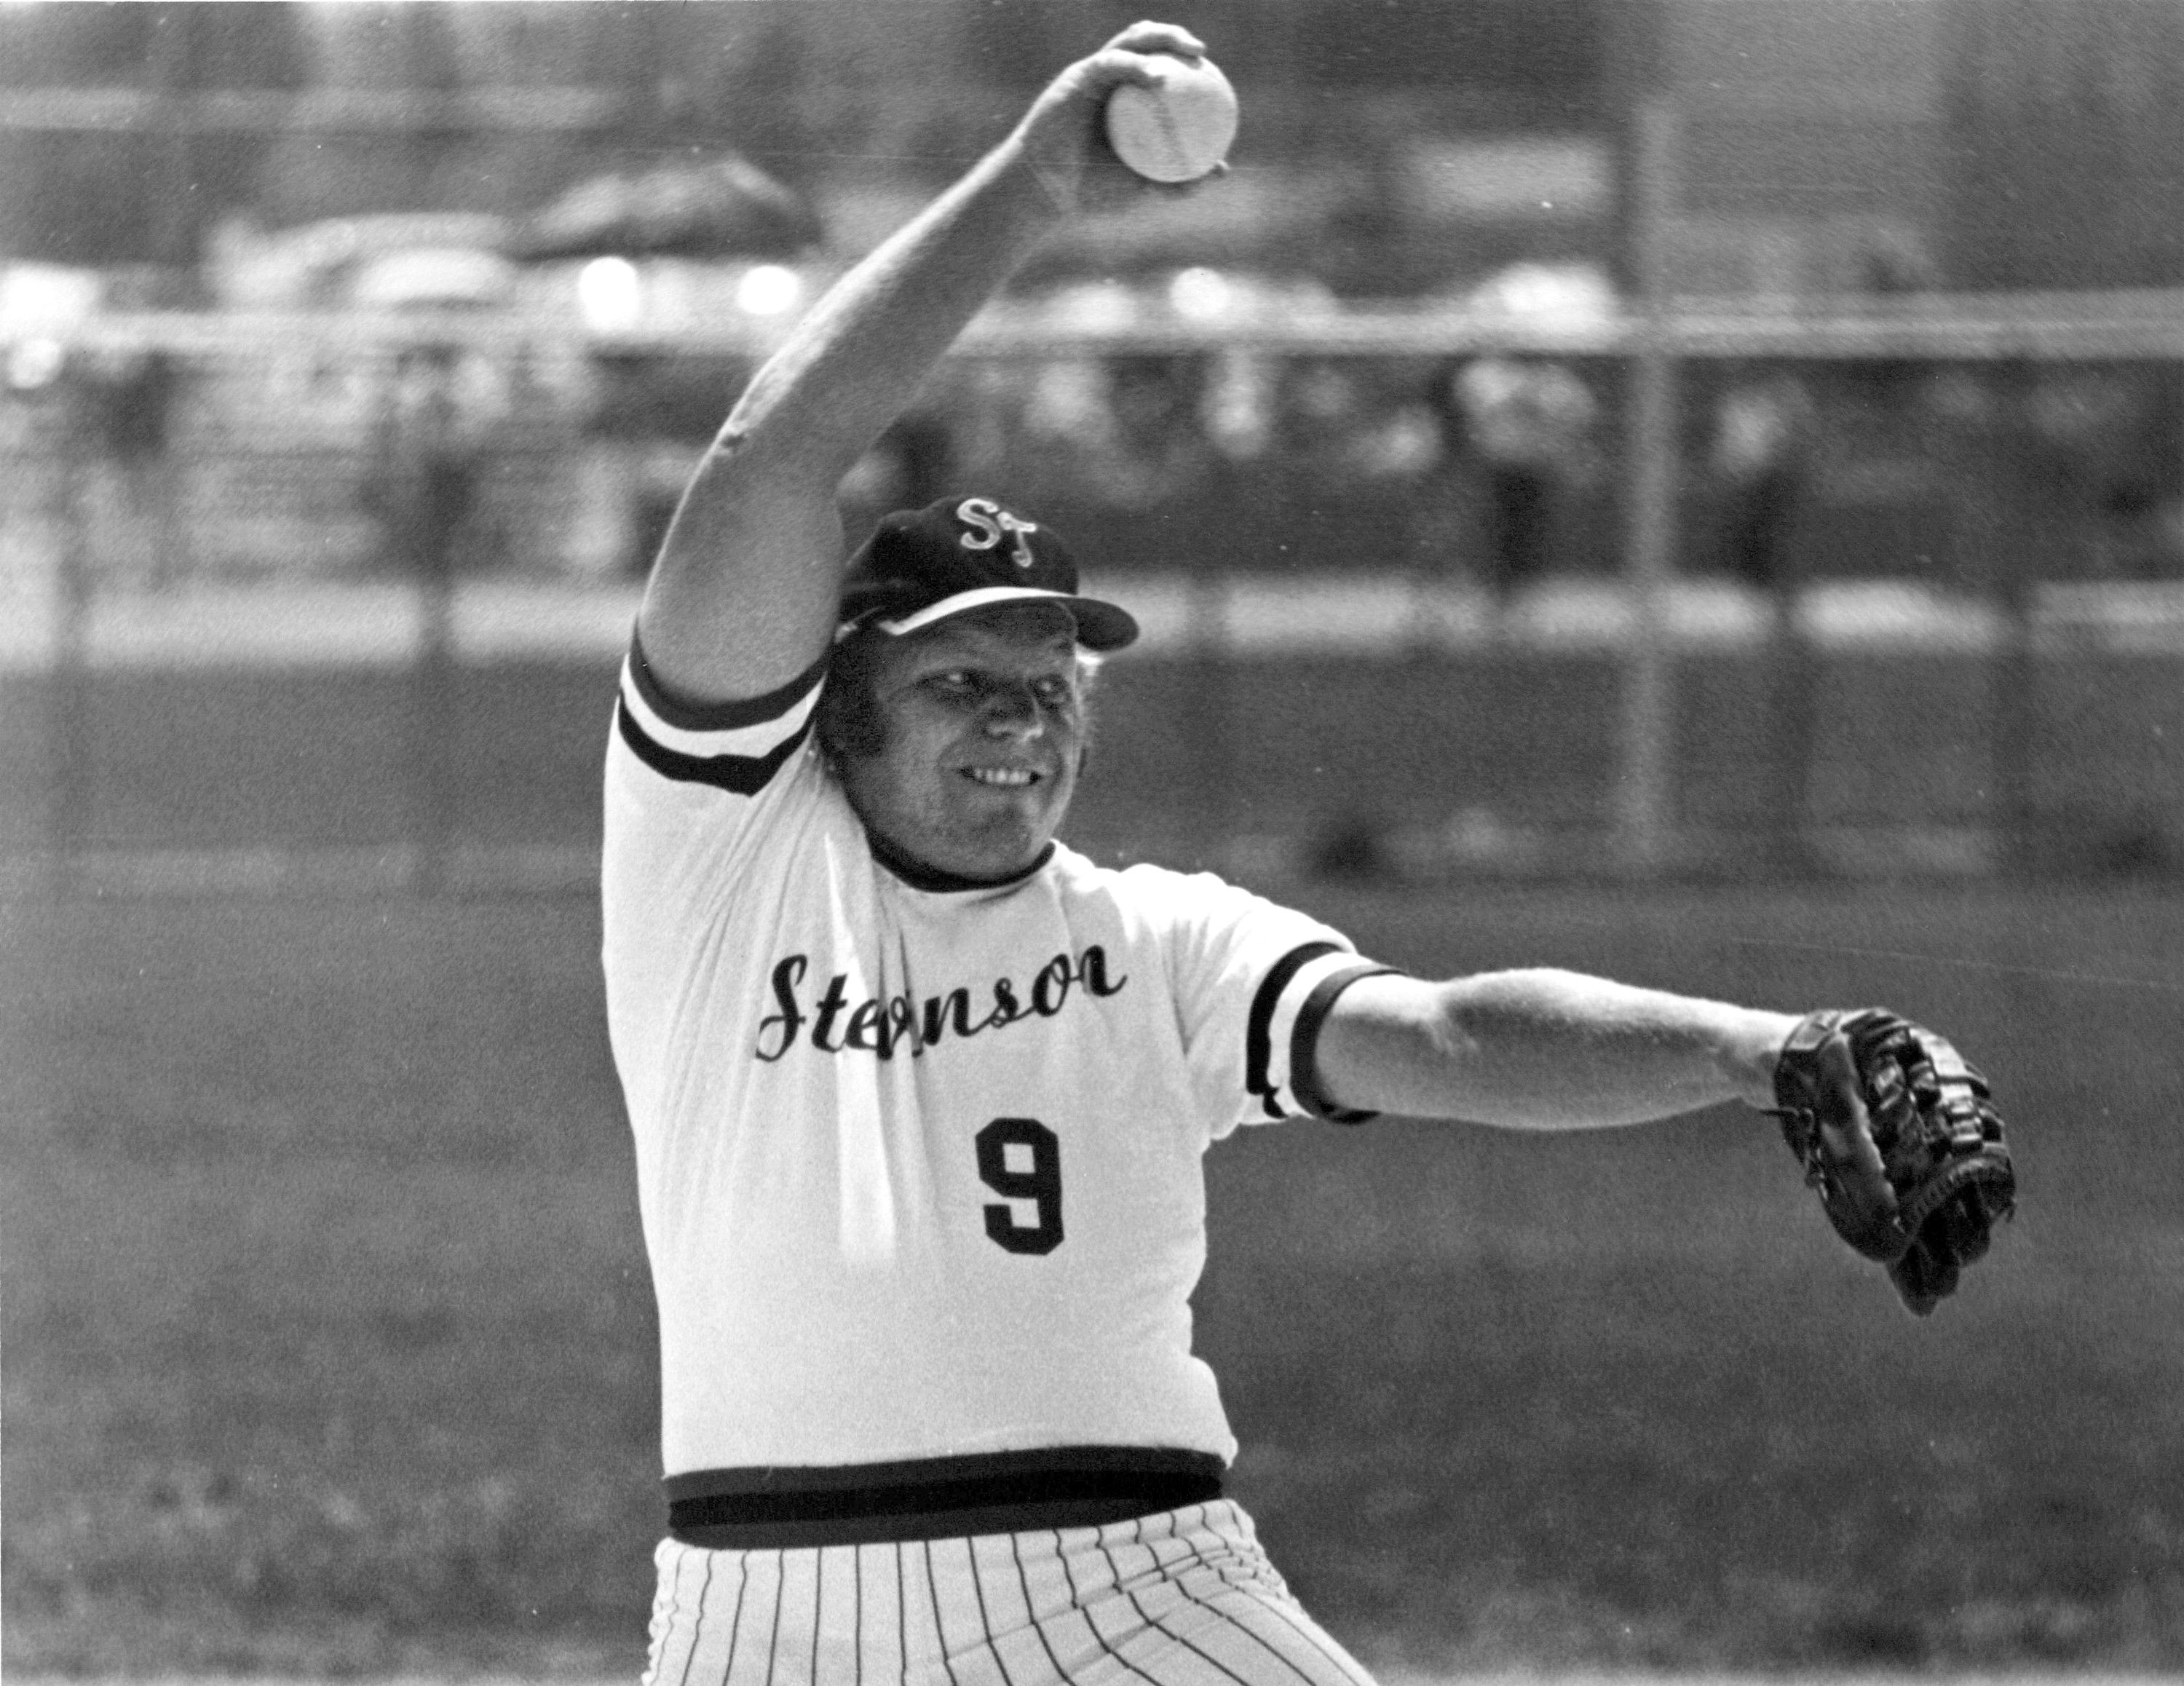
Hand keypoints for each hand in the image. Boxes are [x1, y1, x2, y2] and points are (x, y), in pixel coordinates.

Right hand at [1010, 21, 1224, 215]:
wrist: (1047, 192)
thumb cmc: (1091, 192)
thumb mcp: (1143, 188)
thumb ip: (1178, 179)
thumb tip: (1221, 171)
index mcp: (1125, 100)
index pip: (1159, 70)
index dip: (1185, 63)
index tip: (1214, 74)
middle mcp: (1111, 82)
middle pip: (1147, 45)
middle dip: (1175, 38)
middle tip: (1202, 54)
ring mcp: (1093, 75)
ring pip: (1130, 42)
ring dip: (1160, 38)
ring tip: (1187, 52)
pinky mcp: (1077, 77)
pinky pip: (1110, 63)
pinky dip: (1135, 65)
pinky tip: (1157, 78)